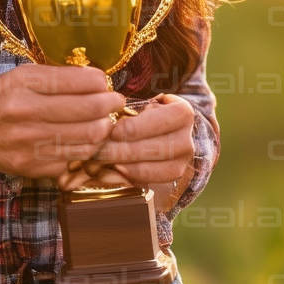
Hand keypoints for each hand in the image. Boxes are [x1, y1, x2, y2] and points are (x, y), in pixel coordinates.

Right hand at [0, 63, 126, 180]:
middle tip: (116, 103)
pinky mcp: (31, 167)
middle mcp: (26, 113)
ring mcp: (29, 144)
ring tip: (104, 122)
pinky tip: (82, 140)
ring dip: (102, 130)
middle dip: (110, 107)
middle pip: (89, 114)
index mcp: (24, 84)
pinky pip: (72, 160)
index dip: (102, 84)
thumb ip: (58, 76)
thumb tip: (98, 80)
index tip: (108, 85)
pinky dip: (83, 150)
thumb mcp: (22, 75)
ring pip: (87, 141)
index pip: (78, 83)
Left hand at [56, 94, 194, 191]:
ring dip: (121, 168)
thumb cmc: (145, 108)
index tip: (110, 132)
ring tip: (97, 166)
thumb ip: (125, 106)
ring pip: (152, 169)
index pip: (156, 122)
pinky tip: (108, 174)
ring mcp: (182, 161)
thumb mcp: (140, 100)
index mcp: (182, 113)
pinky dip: (126, 179)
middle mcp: (187, 139)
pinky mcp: (172, 177)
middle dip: (120, 152)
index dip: (131, 129)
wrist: (164, 126)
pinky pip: (150, 182)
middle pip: (152, 149)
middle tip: (96, 153)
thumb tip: (100, 111)